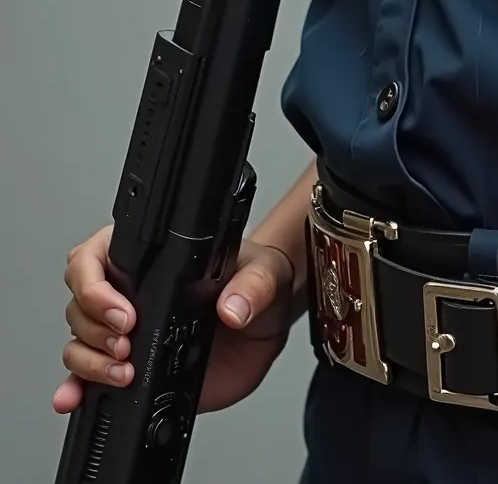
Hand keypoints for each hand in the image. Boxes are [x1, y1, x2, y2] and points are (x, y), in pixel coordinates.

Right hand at [52, 226, 296, 417]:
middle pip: (80, 304)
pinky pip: (88, 378)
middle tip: (128, 342)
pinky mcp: (131, 368)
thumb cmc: (257, 282)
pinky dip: (75, 388)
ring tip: (125, 371)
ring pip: (79, 342)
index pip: (94, 257)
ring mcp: (128, 333)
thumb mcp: (263, 275)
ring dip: (90, 361)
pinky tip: (75, 397)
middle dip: (96, 327)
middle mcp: (130, 293)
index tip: (125, 311)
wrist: (265, 323)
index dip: (96, 285)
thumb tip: (232, 308)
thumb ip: (252, 286)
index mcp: (151, 258)